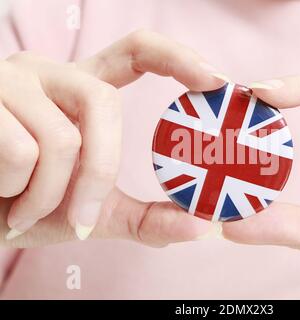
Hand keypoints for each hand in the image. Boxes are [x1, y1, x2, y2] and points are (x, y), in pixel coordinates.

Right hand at [0, 29, 224, 245]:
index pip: (136, 52)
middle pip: (103, 102)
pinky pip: (18, 152)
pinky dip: (16, 193)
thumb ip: (146, 218)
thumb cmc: (31, 207)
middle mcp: (49, 75)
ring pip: (60, 137)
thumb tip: (202, 227)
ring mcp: (11, 82)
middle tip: (82, 216)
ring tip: (23, 209)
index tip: (215, 79)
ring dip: (47, 194)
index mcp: (82, 91)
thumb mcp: (94, 210)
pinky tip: (0, 196)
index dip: (177, 57)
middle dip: (99, 170)